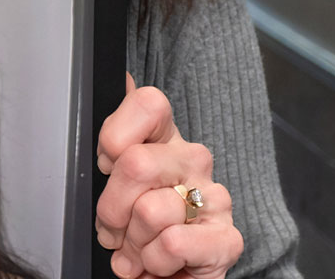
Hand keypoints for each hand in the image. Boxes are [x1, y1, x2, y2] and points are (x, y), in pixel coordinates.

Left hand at [95, 75, 241, 277]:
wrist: (161, 276)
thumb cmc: (134, 228)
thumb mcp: (111, 180)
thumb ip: (114, 137)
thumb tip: (120, 75)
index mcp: (164, 139)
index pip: (148, 103)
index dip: (114, 138)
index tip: (106, 166)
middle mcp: (193, 160)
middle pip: (135, 163)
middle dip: (111, 208)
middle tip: (115, 228)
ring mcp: (216, 198)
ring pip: (150, 210)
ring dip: (131, 242)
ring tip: (138, 249)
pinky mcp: (227, 240)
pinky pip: (173, 242)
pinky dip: (153, 261)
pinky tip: (157, 263)